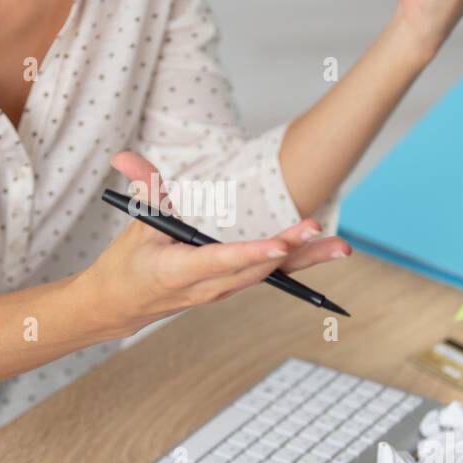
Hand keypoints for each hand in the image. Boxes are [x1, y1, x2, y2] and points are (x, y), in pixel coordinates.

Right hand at [80, 150, 351, 338]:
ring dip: (306, 260)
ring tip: (340, 246)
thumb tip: (124, 157)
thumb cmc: (128, 264)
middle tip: (317, 230)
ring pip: (270, 275)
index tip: (278, 246)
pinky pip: (269, 275)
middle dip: (290, 251)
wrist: (122, 305)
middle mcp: (208, 287)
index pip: (221, 262)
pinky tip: (326, 251)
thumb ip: (143, 190)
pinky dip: (298, 264)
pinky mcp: (232, 287)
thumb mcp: (135, 226)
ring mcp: (223, 290)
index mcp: (179, 271)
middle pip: (257, 269)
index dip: (251, 254)